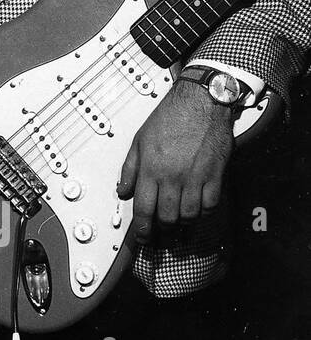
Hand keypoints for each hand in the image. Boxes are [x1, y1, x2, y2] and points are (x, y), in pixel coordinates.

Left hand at [118, 81, 235, 243]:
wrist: (201, 102)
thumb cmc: (170, 117)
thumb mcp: (139, 140)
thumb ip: (130, 169)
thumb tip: (122, 192)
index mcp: (151, 168)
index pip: (143, 208)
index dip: (142, 229)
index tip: (143, 237)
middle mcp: (172, 176)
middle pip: (167, 216)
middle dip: (162, 230)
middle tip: (161, 234)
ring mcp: (195, 177)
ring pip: (189, 215)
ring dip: (183, 224)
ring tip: (178, 225)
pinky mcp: (215, 175)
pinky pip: (210, 205)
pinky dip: (203, 213)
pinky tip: (197, 211)